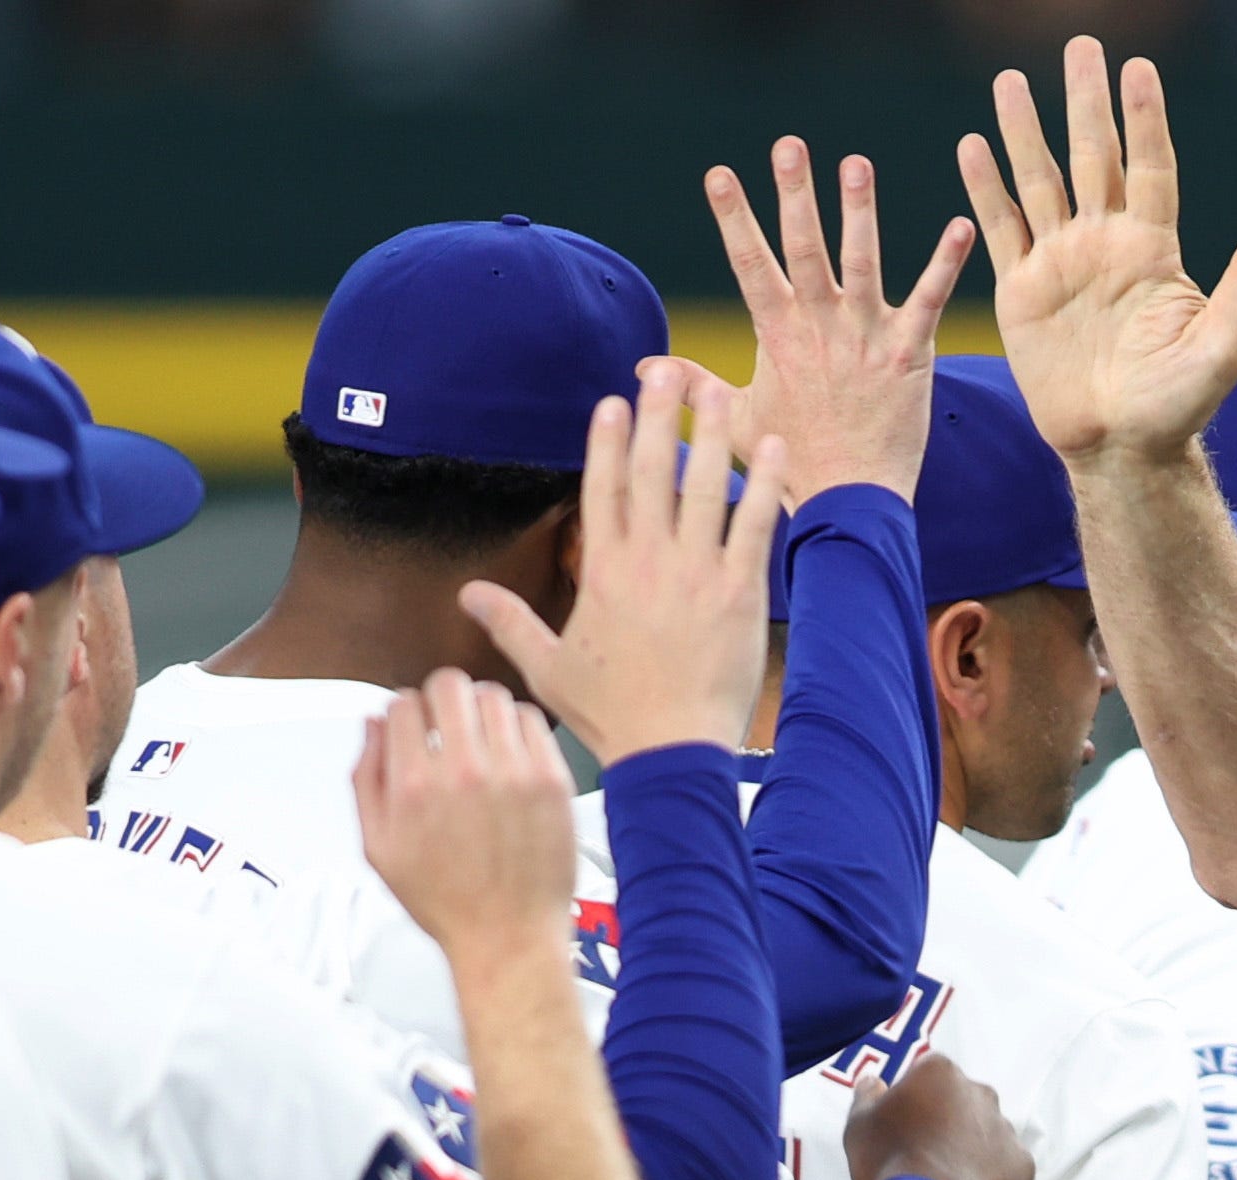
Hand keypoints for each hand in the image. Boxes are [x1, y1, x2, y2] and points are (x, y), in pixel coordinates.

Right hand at [356, 665, 584, 969]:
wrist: (508, 938)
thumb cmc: (448, 902)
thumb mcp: (379, 848)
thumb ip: (367, 778)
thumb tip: (373, 726)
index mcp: (415, 786)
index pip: (402, 703)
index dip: (404, 713)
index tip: (413, 728)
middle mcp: (464, 772)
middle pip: (448, 684)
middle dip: (440, 699)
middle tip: (445, 723)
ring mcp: (513, 774)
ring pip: (492, 696)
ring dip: (480, 710)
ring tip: (480, 740)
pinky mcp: (551, 780)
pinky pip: (532, 720)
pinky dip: (517, 727)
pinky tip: (509, 753)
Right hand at [461, 367, 784, 766]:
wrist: (671, 750)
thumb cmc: (613, 715)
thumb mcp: (548, 668)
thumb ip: (511, 622)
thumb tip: (466, 595)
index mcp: (603, 573)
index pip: (602, 490)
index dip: (607, 442)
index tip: (613, 403)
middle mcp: (647, 561)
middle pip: (649, 471)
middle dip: (656, 416)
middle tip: (665, 371)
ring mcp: (695, 572)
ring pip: (702, 485)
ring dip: (708, 432)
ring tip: (715, 390)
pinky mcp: (739, 590)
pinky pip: (753, 523)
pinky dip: (762, 482)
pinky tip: (771, 444)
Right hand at [706, 137, 971, 505]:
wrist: (850, 504)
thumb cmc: (792, 464)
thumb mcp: (736, 421)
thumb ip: (694, 386)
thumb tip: (644, 370)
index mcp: (778, 335)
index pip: (749, 264)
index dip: (734, 217)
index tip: (719, 174)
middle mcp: (819, 327)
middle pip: (802, 249)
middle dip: (794, 195)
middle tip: (789, 145)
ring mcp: (864, 337)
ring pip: (861, 261)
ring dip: (859, 211)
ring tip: (855, 163)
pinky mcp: (908, 353)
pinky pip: (929, 300)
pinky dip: (945, 263)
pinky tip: (960, 225)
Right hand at [848, 1050, 1036, 1179]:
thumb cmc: (889, 1161)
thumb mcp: (859, 1124)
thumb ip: (866, 1095)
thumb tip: (872, 1081)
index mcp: (940, 1072)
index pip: (927, 1077)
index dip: (912, 1102)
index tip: (900, 1128)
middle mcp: (980, 1092)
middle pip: (961, 1102)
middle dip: (946, 1121)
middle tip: (923, 1155)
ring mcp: (1005, 1128)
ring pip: (986, 1133)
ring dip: (970, 1149)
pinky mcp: (1022, 1164)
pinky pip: (1005, 1167)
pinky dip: (990, 1178)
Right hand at [961, 37, 1236, 468]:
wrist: (1119, 449)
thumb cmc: (1177, 406)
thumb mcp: (1222, 350)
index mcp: (1153, 249)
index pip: (1149, 168)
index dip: (1144, 120)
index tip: (1138, 69)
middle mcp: (1105, 244)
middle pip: (1093, 157)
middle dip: (1084, 103)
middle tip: (1079, 45)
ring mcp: (1062, 263)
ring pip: (1040, 181)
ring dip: (1024, 132)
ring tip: (1009, 81)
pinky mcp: (1023, 292)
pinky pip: (1001, 229)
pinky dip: (986, 189)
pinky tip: (972, 145)